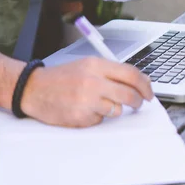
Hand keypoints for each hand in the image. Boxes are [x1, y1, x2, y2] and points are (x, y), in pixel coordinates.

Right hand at [20, 57, 153, 127]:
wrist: (35, 88)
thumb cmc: (61, 77)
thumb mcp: (86, 65)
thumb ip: (109, 72)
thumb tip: (136, 82)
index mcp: (95, 65)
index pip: (130, 74)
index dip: (145, 84)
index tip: (149, 92)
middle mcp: (93, 81)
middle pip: (129, 94)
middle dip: (138, 101)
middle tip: (138, 103)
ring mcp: (87, 100)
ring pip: (117, 110)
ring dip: (114, 109)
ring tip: (101, 104)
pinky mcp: (81, 117)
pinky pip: (100, 120)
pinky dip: (97, 117)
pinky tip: (85, 109)